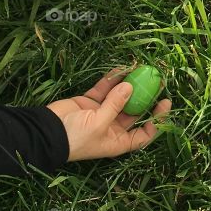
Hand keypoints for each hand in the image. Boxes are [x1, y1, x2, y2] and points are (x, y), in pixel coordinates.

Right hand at [46, 69, 172, 160]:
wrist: (45, 132)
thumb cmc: (76, 137)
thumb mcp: (99, 124)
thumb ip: (116, 105)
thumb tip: (131, 86)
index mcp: (118, 142)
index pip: (144, 134)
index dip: (157, 121)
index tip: (165, 103)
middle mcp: (112, 128)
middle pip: (134, 112)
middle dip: (146, 97)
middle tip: (157, 81)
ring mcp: (101, 114)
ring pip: (120, 98)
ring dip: (130, 85)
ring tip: (141, 70)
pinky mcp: (90, 102)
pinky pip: (105, 89)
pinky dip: (112, 80)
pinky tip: (122, 69)